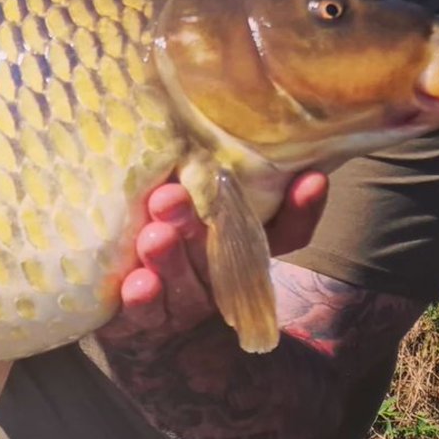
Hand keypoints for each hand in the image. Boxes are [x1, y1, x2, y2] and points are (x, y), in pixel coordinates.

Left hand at [98, 171, 327, 346]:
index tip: (312, 179)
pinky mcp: (146, 323)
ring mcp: (183, 304)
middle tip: (172, 196)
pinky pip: (149, 316)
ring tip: (155, 236)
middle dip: (200, 228)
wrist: (126, 313)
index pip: (285, 233)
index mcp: (238, 250)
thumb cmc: (161, 234)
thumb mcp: (180, 200)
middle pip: (221, 258)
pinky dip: (144, 300)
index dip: (301, 210)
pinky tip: (138, 283)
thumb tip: (217, 115)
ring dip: (171, 260)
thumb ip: (206, 177)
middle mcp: (216, 279)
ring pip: (186, 286)